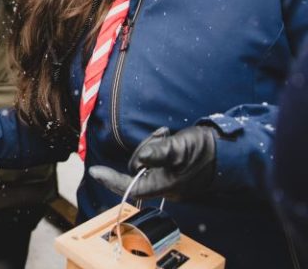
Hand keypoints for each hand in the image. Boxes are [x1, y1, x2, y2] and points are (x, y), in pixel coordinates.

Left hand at [89, 126, 216, 199]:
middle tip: (160, 136)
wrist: (229, 151)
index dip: (111, 180)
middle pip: (136, 169)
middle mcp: (164, 185)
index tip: (94, 171)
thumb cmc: (206, 150)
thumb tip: (141, 159)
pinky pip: (154, 158)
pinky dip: (157, 145)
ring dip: (151, 145)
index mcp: (165, 185)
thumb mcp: (181, 148)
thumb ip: (160, 152)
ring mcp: (168, 178)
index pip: (131, 187)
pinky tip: (168, 137)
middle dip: (142, 150)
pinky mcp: (172, 170)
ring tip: (167, 135)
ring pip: (145, 161)